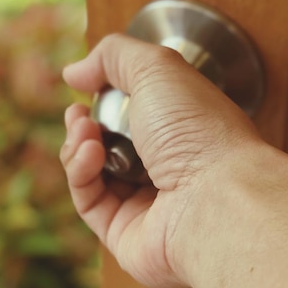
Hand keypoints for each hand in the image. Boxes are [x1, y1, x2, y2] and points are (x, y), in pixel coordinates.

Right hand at [60, 34, 261, 287]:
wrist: (214, 199)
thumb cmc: (198, 132)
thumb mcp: (156, 69)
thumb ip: (113, 56)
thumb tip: (74, 71)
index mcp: (180, 128)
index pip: (133, 112)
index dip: (104, 98)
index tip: (86, 86)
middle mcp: (164, 165)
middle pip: (107, 143)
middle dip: (84, 124)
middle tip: (79, 114)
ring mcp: (144, 201)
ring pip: (91, 172)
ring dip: (78, 145)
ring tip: (85, 131)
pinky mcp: (124, 232)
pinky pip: (88, 200)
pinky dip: (81, 172)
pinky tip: (89, 154)